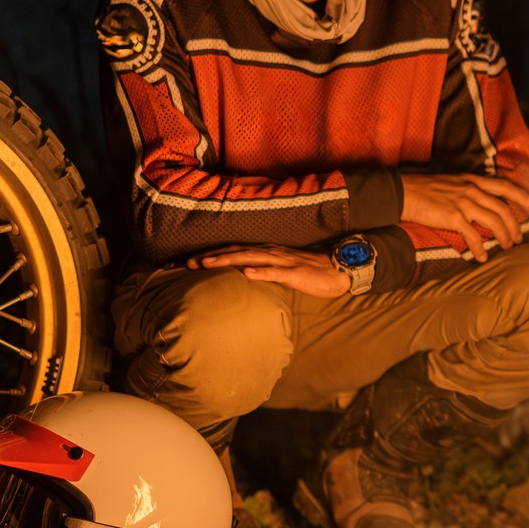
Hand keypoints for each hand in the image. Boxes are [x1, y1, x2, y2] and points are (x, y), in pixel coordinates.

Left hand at [191, 244, 349, 297]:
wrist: (340, 270)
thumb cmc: (311, 272)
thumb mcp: (282, 270)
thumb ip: (264, 271)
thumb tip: (244, 276)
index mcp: (267, 253)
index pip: (235, 251)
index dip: (213, 255)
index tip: (192, 262)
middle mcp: (271, 253)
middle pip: (237, 252)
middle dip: (212, 257)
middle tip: (189, 264)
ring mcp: (283, 261)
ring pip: (251, 259)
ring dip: (228, 261)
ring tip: (208, 265)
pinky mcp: (296, 273)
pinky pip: (277, 272)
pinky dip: (261, 272)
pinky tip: (247, 274)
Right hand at [399, 172, 528, 261]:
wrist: (403, 192)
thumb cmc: (425, 189)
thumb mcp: (452, 182)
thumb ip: (468, 189)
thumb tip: (481, 202)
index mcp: (472, 180)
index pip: (504, 185)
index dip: (521, 194)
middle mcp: (472, 190)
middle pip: (503, 208)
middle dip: (515, 225)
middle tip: (519, 238)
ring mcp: (463, 203)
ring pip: (494, 222)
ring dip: (504, 237)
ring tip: (507, 247)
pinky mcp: (453, 217)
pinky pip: (473, 236)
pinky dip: (480, 249)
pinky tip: (482, 257)